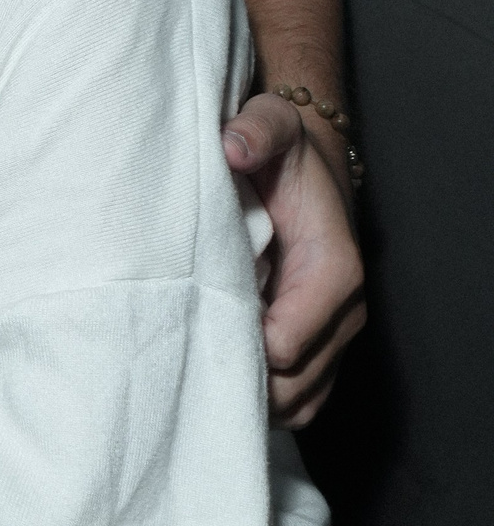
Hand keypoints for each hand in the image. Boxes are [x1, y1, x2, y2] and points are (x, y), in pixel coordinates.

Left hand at [223, 93, 364, 427]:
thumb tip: (233, 146)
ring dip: (247, 394)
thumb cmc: (285, 153)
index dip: (237, 343)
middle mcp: (344, 312)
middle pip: (290, 386)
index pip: (287, 341)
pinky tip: (220, 368)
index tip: (193, 323)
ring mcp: (334, 337)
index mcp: (334, 267)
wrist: (306, 169)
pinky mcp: (320, 352)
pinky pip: (298, 402)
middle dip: (237, 376)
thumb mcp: (272, 122)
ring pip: (296, 403)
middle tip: (182, 350)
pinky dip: (261, 399)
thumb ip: (257, 129)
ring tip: (197, 361)